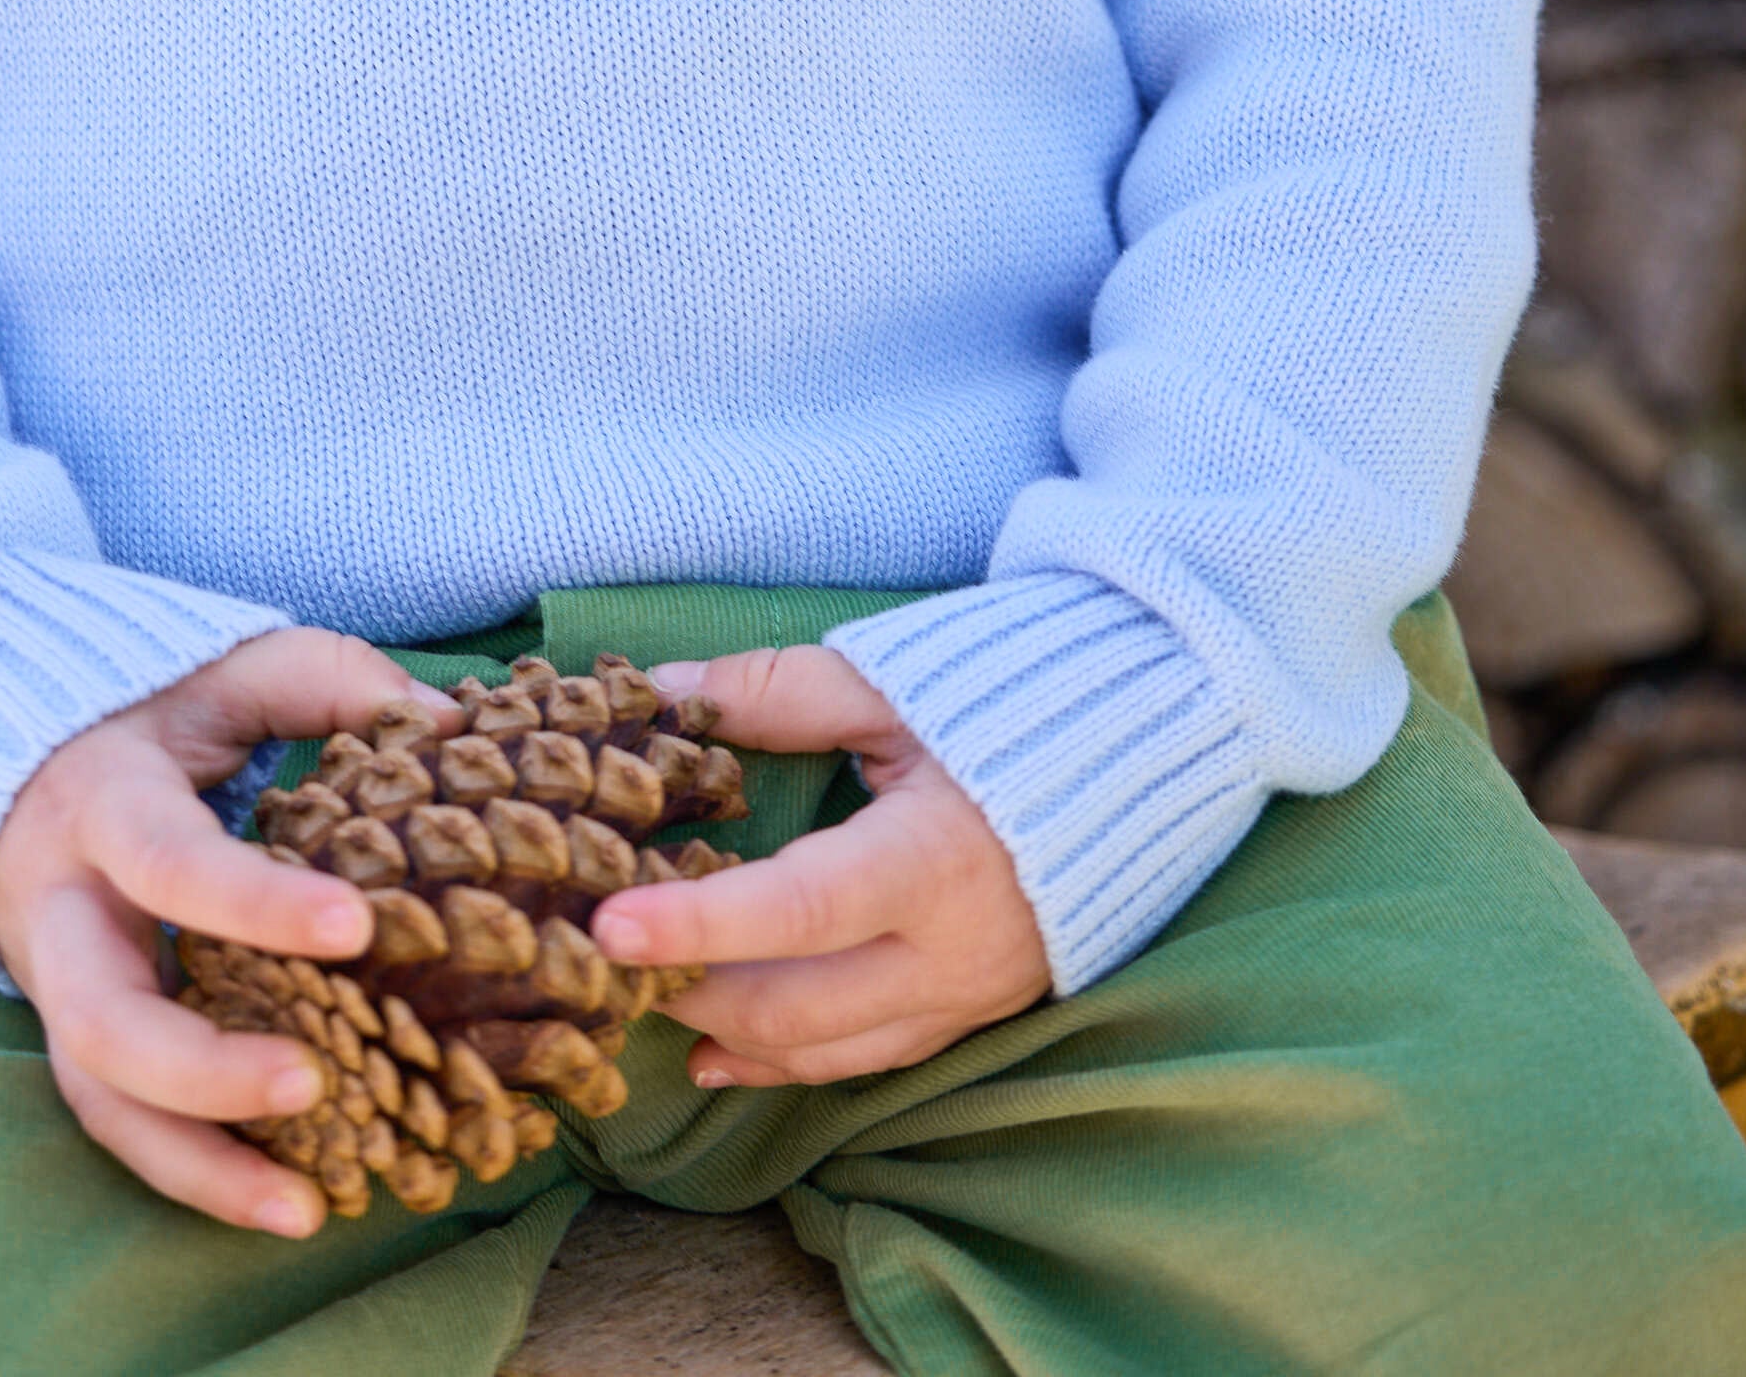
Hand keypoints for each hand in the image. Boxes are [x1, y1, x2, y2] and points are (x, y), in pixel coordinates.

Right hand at [0, 629, 454, 1234]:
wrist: (24, 761)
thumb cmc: (155, 713)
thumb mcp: (231, 670)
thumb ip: (332, 682)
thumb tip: (451, 721)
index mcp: (102, 803)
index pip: (168, 862)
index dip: (255, 902)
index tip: (356, 926)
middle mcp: (64, 910)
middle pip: (102, 1018)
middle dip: (205, 1069)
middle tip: (314, 1081)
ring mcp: (59, 990)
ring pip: (101, 1101)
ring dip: (201, 1163)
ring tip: (308, 1209)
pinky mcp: (79, 1041)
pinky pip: (124, 1126)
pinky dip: (200, 1175)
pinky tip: (289, 1206)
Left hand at [590, 647, 1050, 1086]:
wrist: (1146, 748)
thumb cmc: (1014, 701)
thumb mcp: (894, 684)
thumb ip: (777, 692)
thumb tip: (664, 690)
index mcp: (932, 859)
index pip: (797, 911)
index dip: (699, 923)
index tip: (610, 923)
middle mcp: (951, 952)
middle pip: (797, 1005)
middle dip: (692, 987)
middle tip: (598, 955)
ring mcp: (967, 996)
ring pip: (825, 1051)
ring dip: (728, 1031)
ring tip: (642, 1000)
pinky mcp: (973, 1013)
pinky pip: (866, 1060)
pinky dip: (785, 1062)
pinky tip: (718, 1054)